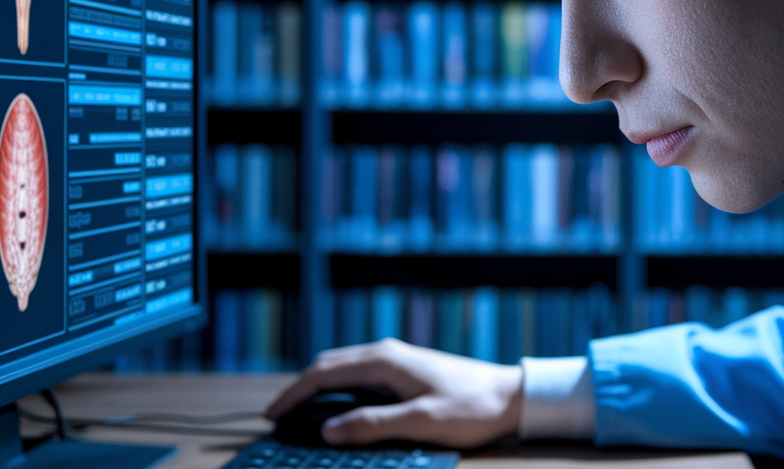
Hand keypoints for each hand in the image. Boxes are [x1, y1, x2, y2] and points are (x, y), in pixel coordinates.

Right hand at [266, 338, 523, 447]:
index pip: (323, 373)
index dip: (293, 394)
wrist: (511, 396)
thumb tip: (328, 430)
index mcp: (385, 360)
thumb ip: (373, 425)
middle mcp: (387, 353)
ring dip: (318, 389)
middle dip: (299, 390)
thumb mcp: (421, 423)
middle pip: (328, 366)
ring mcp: (396, 360)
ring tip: (299, 414)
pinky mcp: (405, 370)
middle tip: (277, 417)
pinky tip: (336, 408)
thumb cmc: (472, 409)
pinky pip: (359, 376)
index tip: (272, 415)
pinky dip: (338, 390)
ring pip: (343, 369)